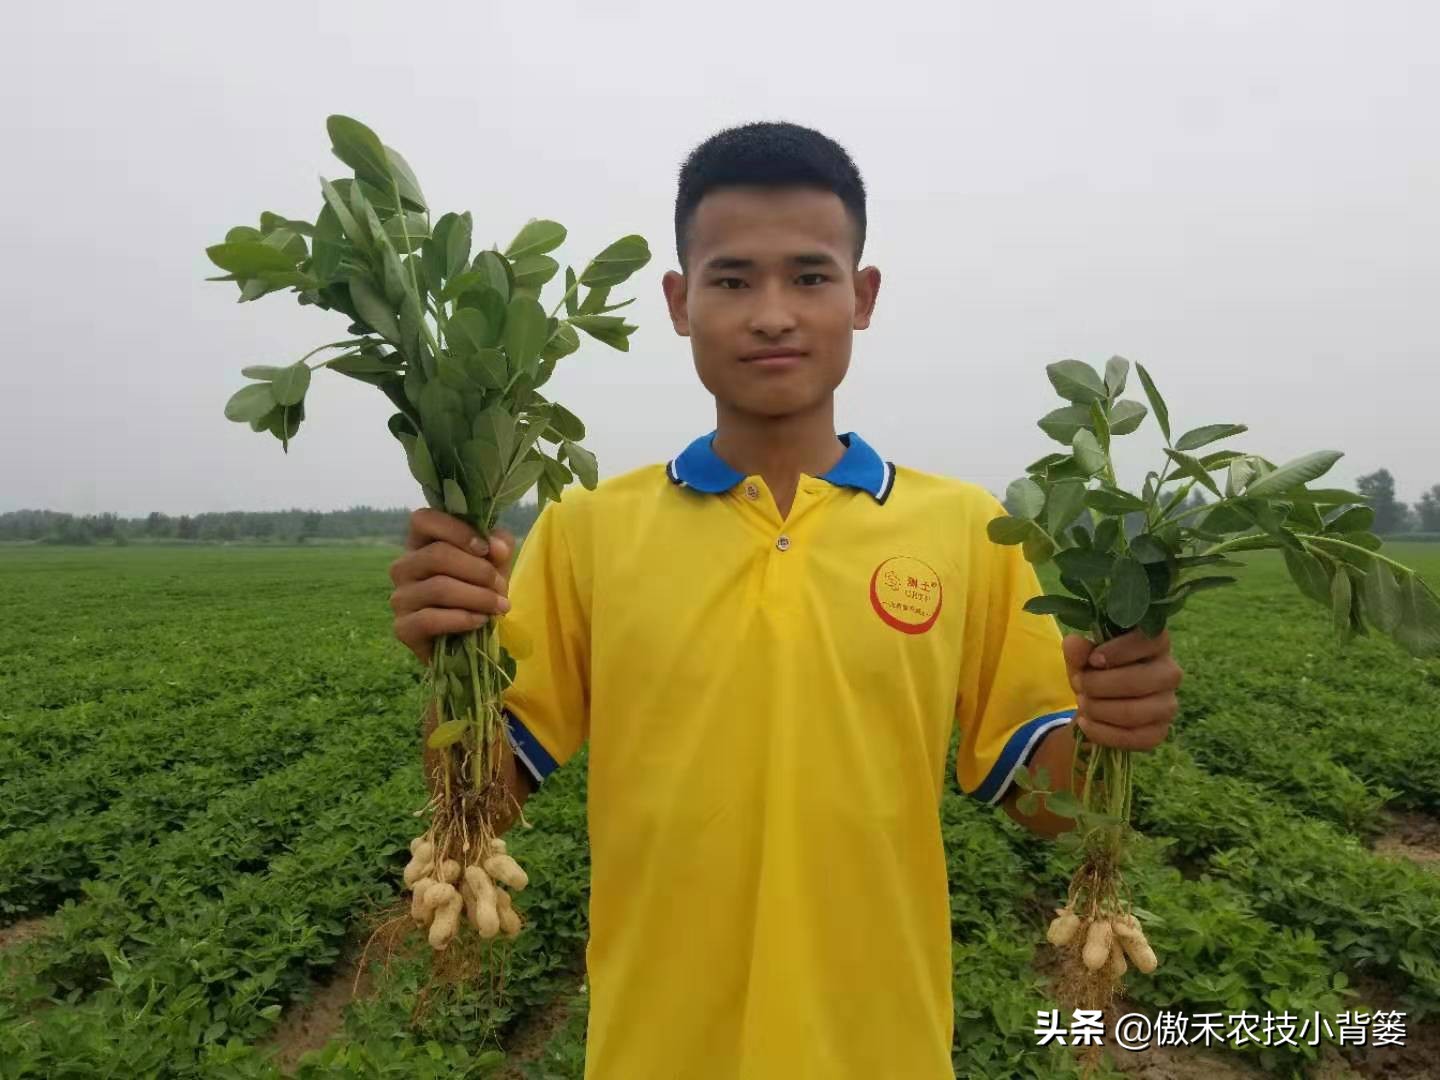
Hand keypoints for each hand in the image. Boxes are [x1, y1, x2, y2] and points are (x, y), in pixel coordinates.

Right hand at [389, 508, 515, 664]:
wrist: (472, 639)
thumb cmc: (479, 591)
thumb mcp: (494, 564)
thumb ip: (498, 547)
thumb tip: (496, 547)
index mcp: (421, 543)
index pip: (423, 519)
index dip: (456, 530)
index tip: (485, 548)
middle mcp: (403, 567)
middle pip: (437, 555)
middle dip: (478, 571)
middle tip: (501, 587)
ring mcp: (400, 598)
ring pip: (439, 588)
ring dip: (478, 597)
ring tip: (499, 607)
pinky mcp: (403, 628)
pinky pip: (430, 619)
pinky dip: (463, 619)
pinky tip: (480, 621)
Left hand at [1061, 628, 1182, 750]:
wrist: (1101, 704)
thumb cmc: (1097, 672)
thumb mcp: (1083, 658)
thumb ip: (1079, 650)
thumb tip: (1074, 643)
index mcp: (1157, 645)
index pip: (1148, 641)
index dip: (1118, 650)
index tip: (1093, 660)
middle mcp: (1170, 673)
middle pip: (1138, 681)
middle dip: (1098, 685)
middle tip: (1078, 684)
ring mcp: (1168, 705)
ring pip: (1133, 712)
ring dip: (1098, 709)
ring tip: (1082, 703)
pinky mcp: (1160, 732)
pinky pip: (1132, 737)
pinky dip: (1102, 732)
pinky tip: (1086, 723)